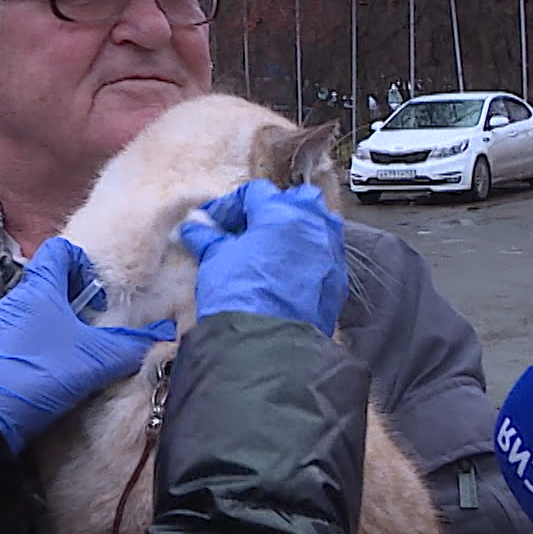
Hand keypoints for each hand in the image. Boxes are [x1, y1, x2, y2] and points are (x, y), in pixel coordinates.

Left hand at [0, 237, 176, 452]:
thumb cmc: (41, 371)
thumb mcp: (96, 359)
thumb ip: (130, 345)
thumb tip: (161, 334)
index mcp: (39, 287)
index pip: (59, 250)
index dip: (83, 260)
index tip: (101, 286)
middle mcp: (17, 300)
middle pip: (52, 283)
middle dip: (78, 298)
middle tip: (101, 320)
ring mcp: (4, 325)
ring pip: (40, 312)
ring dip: (64, 324)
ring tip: (86, 347)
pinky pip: (28, 336)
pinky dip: (48, 344)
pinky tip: (63, 367)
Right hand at [177, 180, 347, 334]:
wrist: (267, 341)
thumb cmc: (240, 294)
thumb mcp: (215, 259)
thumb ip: (208, 238)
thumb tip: (194, 229)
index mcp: (280, 212)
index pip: (256, 192)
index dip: (232, 205)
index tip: (216, 222)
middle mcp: (312, 224)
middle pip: (297, 200)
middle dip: (274, 209)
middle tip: (250, 230)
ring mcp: (330, 252)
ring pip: (318, 226)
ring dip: (297, 231)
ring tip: (272, 250)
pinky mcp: (338, 280)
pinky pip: (325, 256)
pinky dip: (309, 258)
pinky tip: (288, 275)